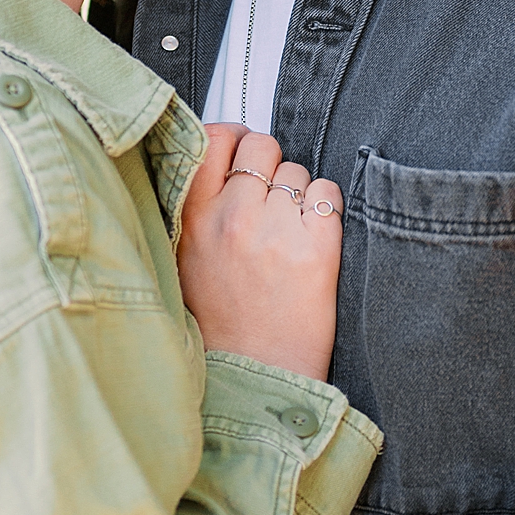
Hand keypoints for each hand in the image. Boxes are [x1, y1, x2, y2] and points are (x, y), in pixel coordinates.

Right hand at [177, 124, 343, 380]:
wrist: (256, 377)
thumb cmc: (222, 323)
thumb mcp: (186, 261)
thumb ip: (198, 210)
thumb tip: (222, 160)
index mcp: (194, 220)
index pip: (213, 140)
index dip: (233, 137)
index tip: (242, 148)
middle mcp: (233, 217)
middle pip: (262, 146)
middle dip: (270, 164)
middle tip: (271, 197)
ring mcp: (276, 230)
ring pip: (298, 171)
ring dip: (297, 194)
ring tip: (287, 236)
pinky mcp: (317, 246)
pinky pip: (328, 193)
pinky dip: (326, 209)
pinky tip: (312, 239)